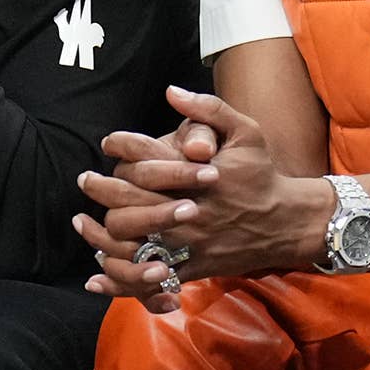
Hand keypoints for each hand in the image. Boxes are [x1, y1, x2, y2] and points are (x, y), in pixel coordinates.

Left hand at [76, 86, 329, 308]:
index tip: (108, 143)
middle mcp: (187, 207)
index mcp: (197, 173)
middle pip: (127, 200)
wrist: (286, 222)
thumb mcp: (246, 132)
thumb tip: (171, 91)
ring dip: (98, 233)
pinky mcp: (190, 266)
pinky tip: (96, 272)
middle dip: (99, 188)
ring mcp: (187, 240)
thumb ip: (209, 109)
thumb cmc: (262, 174)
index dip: (121, 147)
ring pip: (129, 240)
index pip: (145, 157)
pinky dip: (118, 278)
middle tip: (86, 180)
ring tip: (83, 222)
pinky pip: (146, 278)